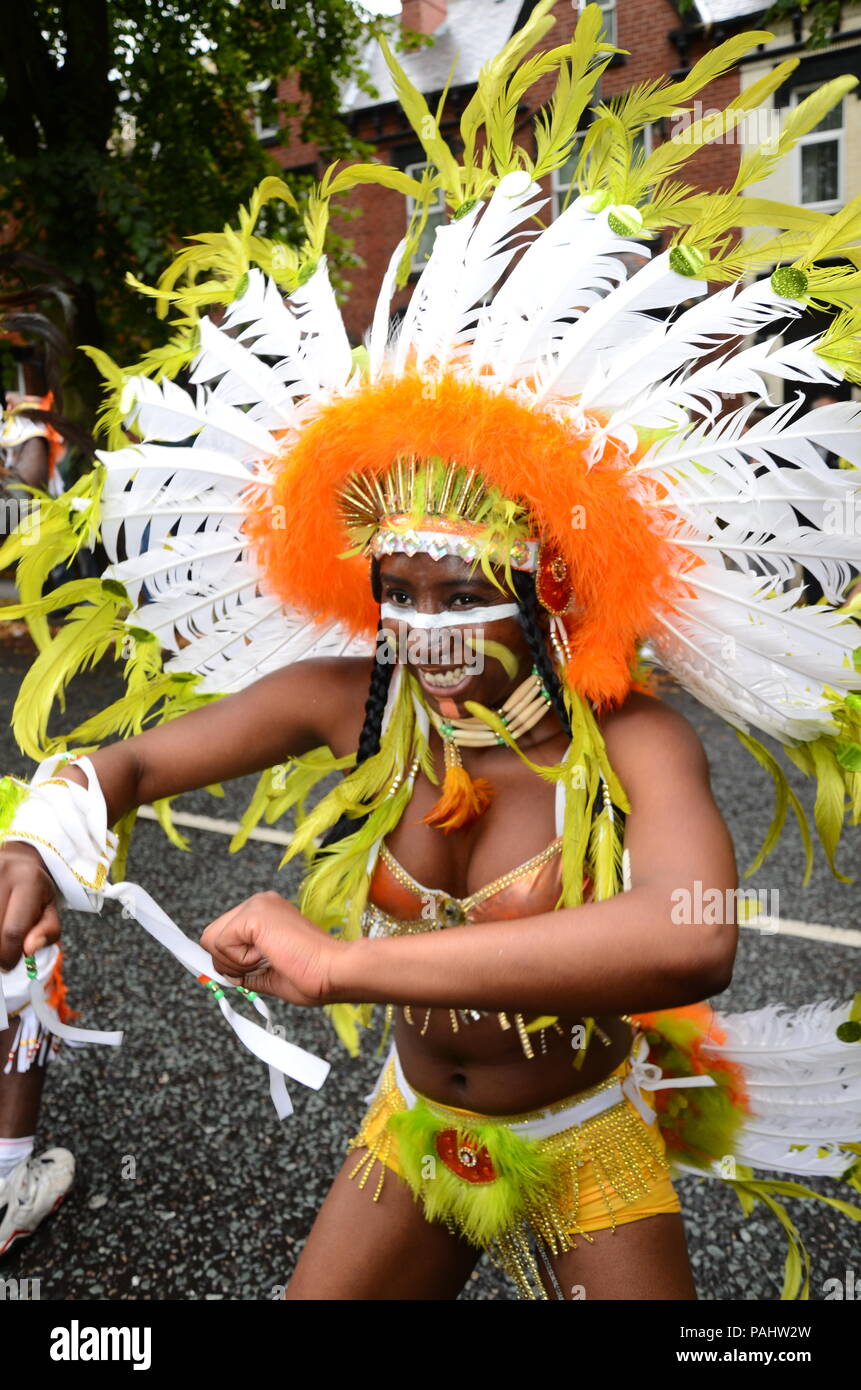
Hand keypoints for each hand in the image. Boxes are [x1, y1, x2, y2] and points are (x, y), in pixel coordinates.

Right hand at [0, 843, 61, 969]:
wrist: (17, 860)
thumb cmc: (35, 890)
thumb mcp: (51, 909)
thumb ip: (47, 931)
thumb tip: (29, 950)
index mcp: (28, 881)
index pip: (14, 930)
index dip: (9, 955)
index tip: (10, 965)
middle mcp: (2, 874)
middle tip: (2, 959)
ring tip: (0, 942)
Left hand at [200, 891, 341, 1005]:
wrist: (335, 971)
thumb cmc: (314, 975)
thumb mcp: (268, 974)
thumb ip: (244, 970)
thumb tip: (223, 973)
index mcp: (265, 913)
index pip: (223, 934)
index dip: (228, 960)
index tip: (246, 973)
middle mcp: (259, 902)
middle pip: (210, 936)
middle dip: (228, 962)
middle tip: (261, 968)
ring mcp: (256, 904)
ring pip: (212, 940)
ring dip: (236, 962)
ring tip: (270, 961)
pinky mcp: (253, 914)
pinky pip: (221, 944)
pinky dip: (240, 960)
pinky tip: (269, 956)